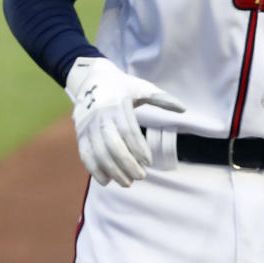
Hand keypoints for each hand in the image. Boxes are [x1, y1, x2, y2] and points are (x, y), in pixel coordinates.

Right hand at [65, 56, 184, 186]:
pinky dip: (95, 170)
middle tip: (141, 177)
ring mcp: (87, 126)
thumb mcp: (141, 87)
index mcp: (117, 105)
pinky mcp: (80, 134)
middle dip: (127, 164)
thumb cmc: (122, 86)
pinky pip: (85, 155)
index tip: (150, 162)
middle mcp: (100, 116)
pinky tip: (107, 181)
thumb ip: (161, 99)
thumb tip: (183, 109)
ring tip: (127, 183)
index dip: (139, 148)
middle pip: (113, 145)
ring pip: (99, 153)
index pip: (128, 131)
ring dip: (113, 171)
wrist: (91, 79)